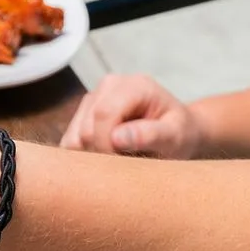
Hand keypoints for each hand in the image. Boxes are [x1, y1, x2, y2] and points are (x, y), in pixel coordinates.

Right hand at [59, 74, 203, 158]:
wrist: (176, 132)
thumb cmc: (180, 134)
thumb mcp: (176, 137)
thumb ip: (151, 135)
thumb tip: (117, 138)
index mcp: (134, 86)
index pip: (103, 114)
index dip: (107, 145)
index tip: (124, 164)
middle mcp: (109, 86)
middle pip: (85, 129)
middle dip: (101, 153)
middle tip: (126, 164)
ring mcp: (92, 99)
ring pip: (73, 138)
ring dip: (92, 156)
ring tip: (119, 158)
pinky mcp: (81, 115)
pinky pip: (69, 143)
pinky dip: (84, 156)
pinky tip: (107, 155)